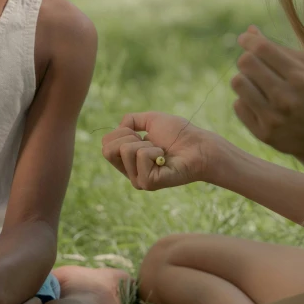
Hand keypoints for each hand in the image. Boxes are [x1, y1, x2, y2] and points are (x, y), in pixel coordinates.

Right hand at [101, 112, 220, 189]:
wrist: (198, 146)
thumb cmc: (179, 134)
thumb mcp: (151, 119)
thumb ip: (131, 120)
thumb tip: (119, 127)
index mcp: (128, 159)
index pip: (105, 144)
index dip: (121, 132)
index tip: (140, 134)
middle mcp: (130, 172)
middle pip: (107, 150)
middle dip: (129, 137)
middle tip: (150, 142)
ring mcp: (138, 180)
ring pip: (125, 151)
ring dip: (146, 144)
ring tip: (161, 152)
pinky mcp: (148, 183)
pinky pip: (140, 157)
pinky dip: (154, 152)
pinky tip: (164, 160)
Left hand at [232, 26, 303, 164]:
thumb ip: (280, 49)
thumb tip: (249, 31)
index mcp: (300, 78)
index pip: (263, 48)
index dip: (248, 40)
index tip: (244, 39)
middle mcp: (286, 98)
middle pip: (246, 63)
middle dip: (246, 59)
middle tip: (253, 64)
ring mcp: (273, 118)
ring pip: (238, 83)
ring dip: (243, 80)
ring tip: (255, 84)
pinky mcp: (263, 134)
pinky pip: (238, 106)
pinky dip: (245, 101)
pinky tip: (259, 104)